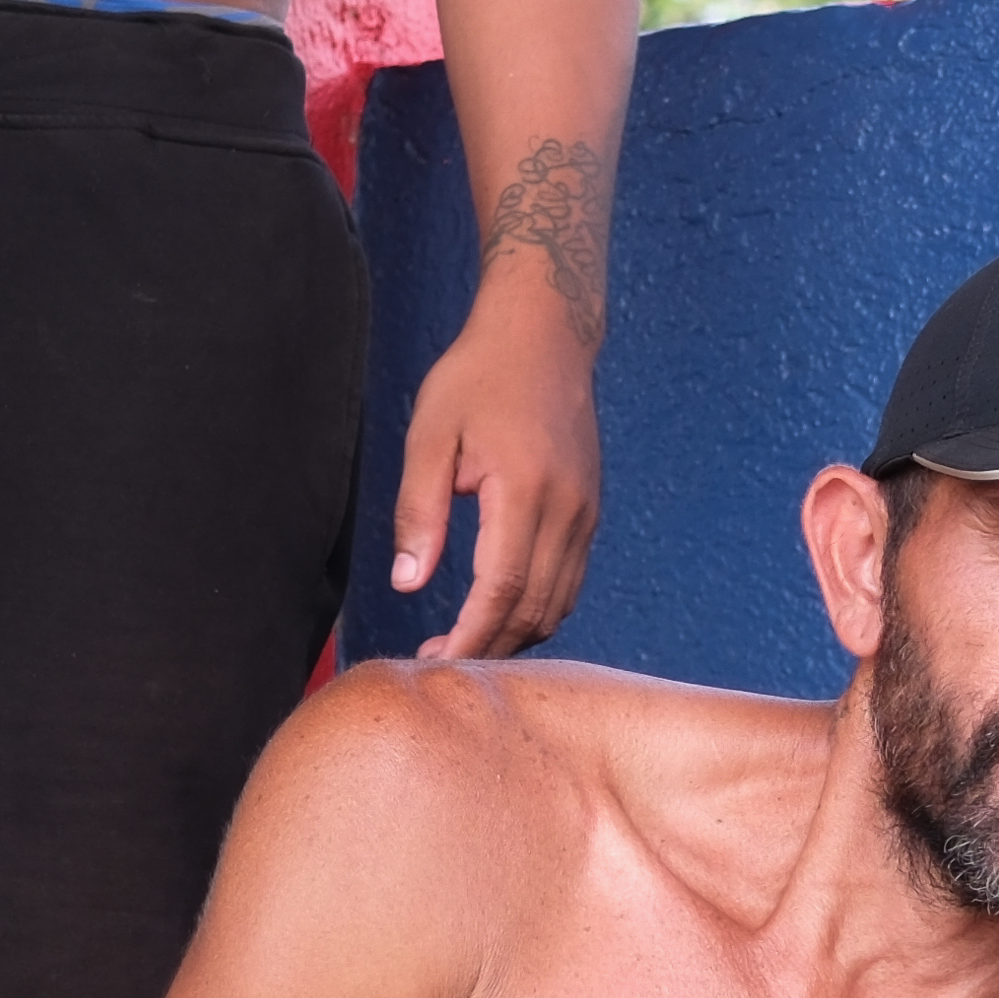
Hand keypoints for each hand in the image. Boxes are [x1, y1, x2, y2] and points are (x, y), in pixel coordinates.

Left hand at [391, 272, 602, 656]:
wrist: (545, 334)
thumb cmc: (479, 376)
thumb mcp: (431, 434)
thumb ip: (420, 510)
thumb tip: (409, 582)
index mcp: (526, 490)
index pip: (503, 588)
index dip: (472, 636)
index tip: (438, 663)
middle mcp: (568, 510)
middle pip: (536, 608)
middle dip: (490, 646)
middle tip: (440, 662)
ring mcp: (586, 513)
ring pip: (559, 602)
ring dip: (515, 635)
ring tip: (466, 644)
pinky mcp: (589, 512)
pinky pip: (569, 580)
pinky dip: (537, 609)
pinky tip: (500, 612)